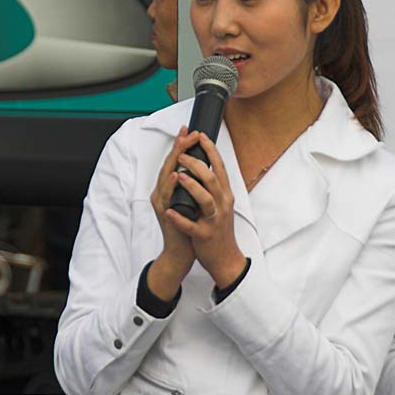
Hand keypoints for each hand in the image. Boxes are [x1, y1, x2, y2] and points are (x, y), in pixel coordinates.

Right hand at [146, 126, 196, 298]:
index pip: (176, 161)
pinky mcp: (165, 214)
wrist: (182, 252)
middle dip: (179, 147)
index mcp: (171, 188)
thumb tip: (205, 167)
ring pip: (165, 177)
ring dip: (173, 160)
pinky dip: (171, 185)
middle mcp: (163, 192)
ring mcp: (163, 202)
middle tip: (188, 132)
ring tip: (182, 146)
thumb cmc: (189, 226)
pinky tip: (176, 174)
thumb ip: (194, 185)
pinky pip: (167, 197)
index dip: (183, 146)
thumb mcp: (193, 201)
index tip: (192, 131)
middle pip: (169, 164)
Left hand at [164, 132, 245, 288]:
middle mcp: (222, 205)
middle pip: (212, 179)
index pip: (219, 168)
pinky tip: (169, 212)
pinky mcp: (204, 236)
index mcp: (225, 195)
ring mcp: (214, 221)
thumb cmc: (219, 230)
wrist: (225, 259)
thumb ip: (214, 187)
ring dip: (191, 186)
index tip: (200, 135)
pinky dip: (180, 219)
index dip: (210, 150)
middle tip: (181, 152)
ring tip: (177, 175)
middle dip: (196, 164)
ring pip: (205, 199)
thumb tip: (203, 165)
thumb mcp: (221, 205)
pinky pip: (192, 226)